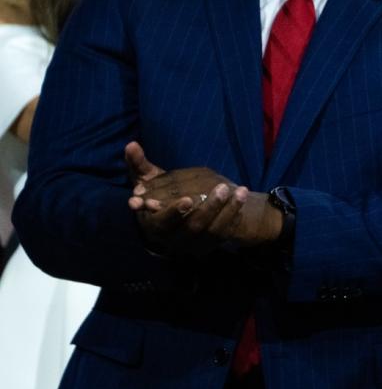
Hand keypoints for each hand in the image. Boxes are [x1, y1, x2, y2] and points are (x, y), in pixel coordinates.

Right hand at [125, 143, 281, 253]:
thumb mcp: (148, 181)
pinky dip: (234, 211)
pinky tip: (242, 194)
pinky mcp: (211, 243)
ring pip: (210, 230)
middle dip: (207, 208)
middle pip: (190, 227)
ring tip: (237, 189)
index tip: (187, 199)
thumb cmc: (160, 195)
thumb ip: (139, 165)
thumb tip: (131, 144)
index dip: (172, 212)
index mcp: (154, 224)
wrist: (182, 218)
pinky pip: (225, 230)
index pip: (160, 222)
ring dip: (224, 208)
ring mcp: (194, 243)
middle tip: (222, 188)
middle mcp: (173, 238)